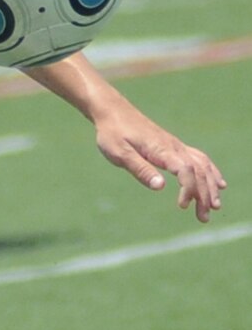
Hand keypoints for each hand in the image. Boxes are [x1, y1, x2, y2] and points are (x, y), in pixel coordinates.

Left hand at [91, 97, 225, 222]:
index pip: (186, 170)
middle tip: (204, 218)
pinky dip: (211, 172)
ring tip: (214, 207)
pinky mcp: (174, 147)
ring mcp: (176, 146)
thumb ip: (140, 169)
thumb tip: (160, 186)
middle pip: (199, 171)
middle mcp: (174, 147)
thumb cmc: (112, 134)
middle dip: (204, 195)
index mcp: (161, 150)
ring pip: (202, 166)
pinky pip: (199, 159)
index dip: (189, 189)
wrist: (113, 112)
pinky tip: (218, 183)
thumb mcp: (120, 153)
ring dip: (210, 186)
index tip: (182, 206)